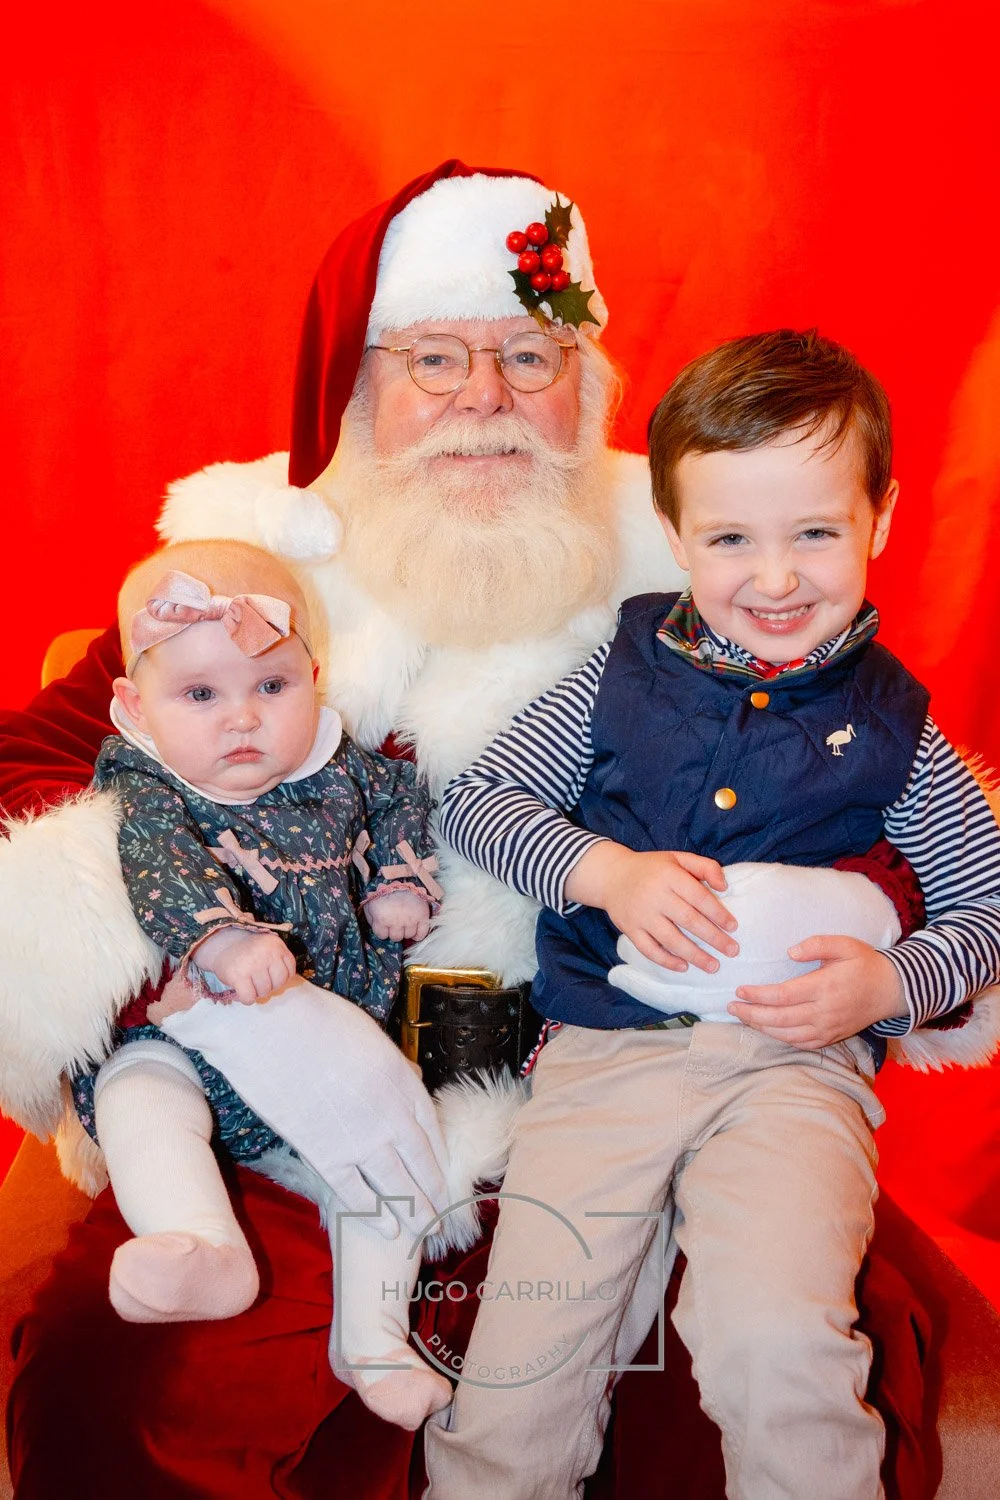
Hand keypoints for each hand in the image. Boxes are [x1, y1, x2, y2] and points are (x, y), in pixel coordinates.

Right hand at [159, 978, 450, 1237]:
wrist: (270, 1030)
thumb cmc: (316, 1020)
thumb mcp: (371, 1036)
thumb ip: (393, 1065)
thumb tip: (408, 1079)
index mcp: (402, 1080)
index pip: (432, 1127)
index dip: (439, 1154)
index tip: (445, 1171)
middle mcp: (390, 1114)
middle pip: (421, 1162)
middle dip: (434, 1192)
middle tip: (443, 1215)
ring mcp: (359, 1138)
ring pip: (396, 1184)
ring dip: (414, 1211)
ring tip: (424, 1230)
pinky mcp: (324, 1155)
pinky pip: (355, 1191)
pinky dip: (373, 1212)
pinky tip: (386, 1228)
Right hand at [193, 927, 295, 1005]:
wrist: (221, 945)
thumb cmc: (248, 952)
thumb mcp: (268, 948)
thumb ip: (278, 962)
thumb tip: (283, 986)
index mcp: (276, 945)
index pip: (289, 971)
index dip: (280, 977)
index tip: (270, 975)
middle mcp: (266, 952)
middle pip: (278, 983)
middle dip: (269, 986)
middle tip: (257, 980)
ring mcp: (253, 964)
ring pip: (264, 992)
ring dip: (256, 991)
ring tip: (248, 981)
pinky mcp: (238, 976)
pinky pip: (249, 998)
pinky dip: (246, 998)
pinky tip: (242, 990)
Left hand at [366, 889, 431, 941]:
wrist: (404, 881)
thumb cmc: (386, 894)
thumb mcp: (372, 903)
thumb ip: (369, 916)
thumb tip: (372, 924)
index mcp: (381, 917)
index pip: (382, 935)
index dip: (383, 930)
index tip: (385, 924)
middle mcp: (396, 920)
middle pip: (396, 937)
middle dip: (395, 931)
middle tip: (396, 922)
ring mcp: (410, 919)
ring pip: (408, 935)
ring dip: (406, 931)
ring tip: (405, 922)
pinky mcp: (422, 916)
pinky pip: (421, 933)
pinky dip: (418, 934)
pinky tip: (415, 930)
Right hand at [566, 842, 738, 973]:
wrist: (611, 876)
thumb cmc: (652, 868)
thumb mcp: (678, 858)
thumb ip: (705, 867)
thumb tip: (725, 887)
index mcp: (669, 876)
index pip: (699, 897)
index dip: (718, 914)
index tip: (733, 927)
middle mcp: (655, 896)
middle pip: (688, 920)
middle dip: (713, 938)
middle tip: (732, 950)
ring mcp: (641, 915)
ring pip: (671, 939)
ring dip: (694, 955)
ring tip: (713, 966)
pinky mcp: (630, 929)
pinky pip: (649, 949)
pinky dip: (666, 961)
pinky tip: (684, 967)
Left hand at [728, 935, 907, 1047]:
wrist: (892, 990)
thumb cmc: (865, 963)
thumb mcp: (844, 944)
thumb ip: (816, 944)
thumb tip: (790, 952)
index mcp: (825, 987)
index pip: (783, 995)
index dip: (758, 996)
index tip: (740, 990)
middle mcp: (825, 1012)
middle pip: (780, 1019)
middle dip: (751, 1015)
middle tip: (731, 1008)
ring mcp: (828, 1028)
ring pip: (787, 1035)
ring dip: (762, 1028)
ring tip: (743, 1018)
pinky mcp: (831, 1037)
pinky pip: (801, 1044)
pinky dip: (780, 1039)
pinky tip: (767, 1030)